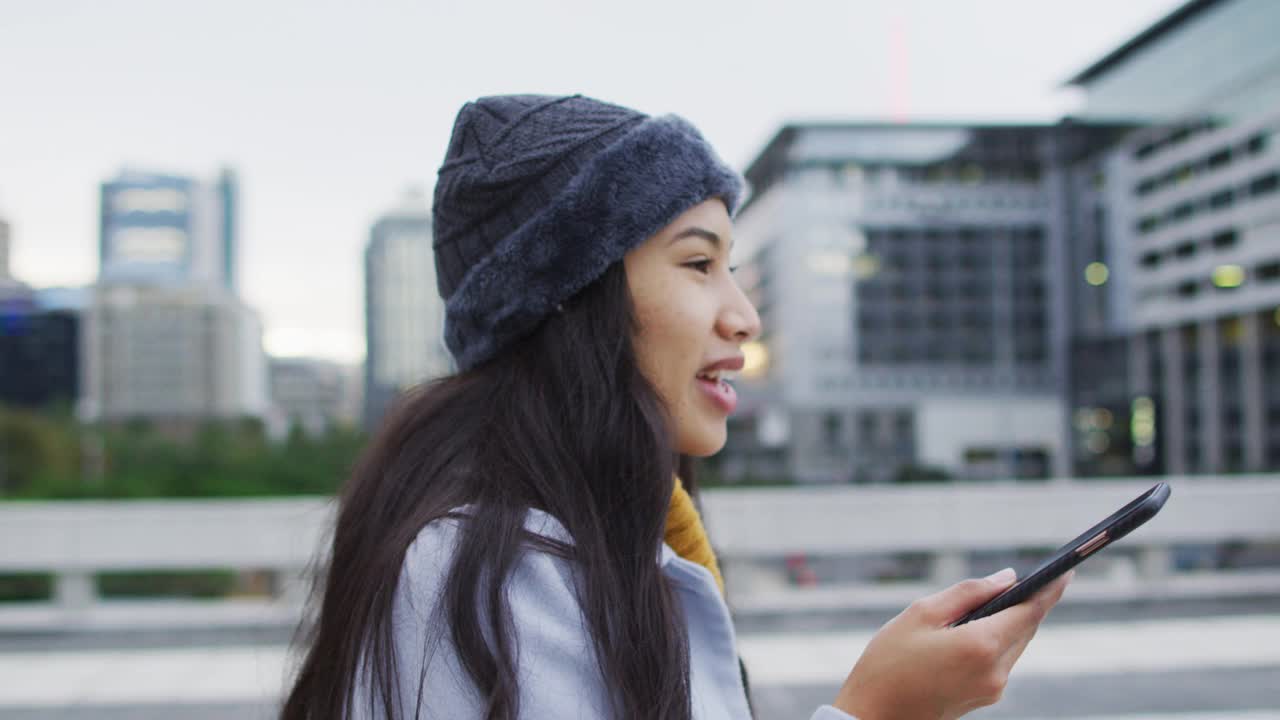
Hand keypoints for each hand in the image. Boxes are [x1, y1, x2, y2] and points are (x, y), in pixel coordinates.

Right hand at [830, 568, 1071, 719]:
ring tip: (996, 601)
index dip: (1050, 590)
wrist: (873, 715)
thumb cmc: (889, 661)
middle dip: (1029, 603)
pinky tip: (977, 629)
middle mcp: (995, 671)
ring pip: (1014, 644)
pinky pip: (1001, 660)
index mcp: (981, 645)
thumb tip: (1007, 579)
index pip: (1030, 611)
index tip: (1066, 572)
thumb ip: (968, 592)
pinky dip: (997, 640)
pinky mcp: (985, 697)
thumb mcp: (921, 613)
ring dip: (1011, 622)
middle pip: (1026, 628)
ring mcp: (992, 688)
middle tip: (1034, 578)